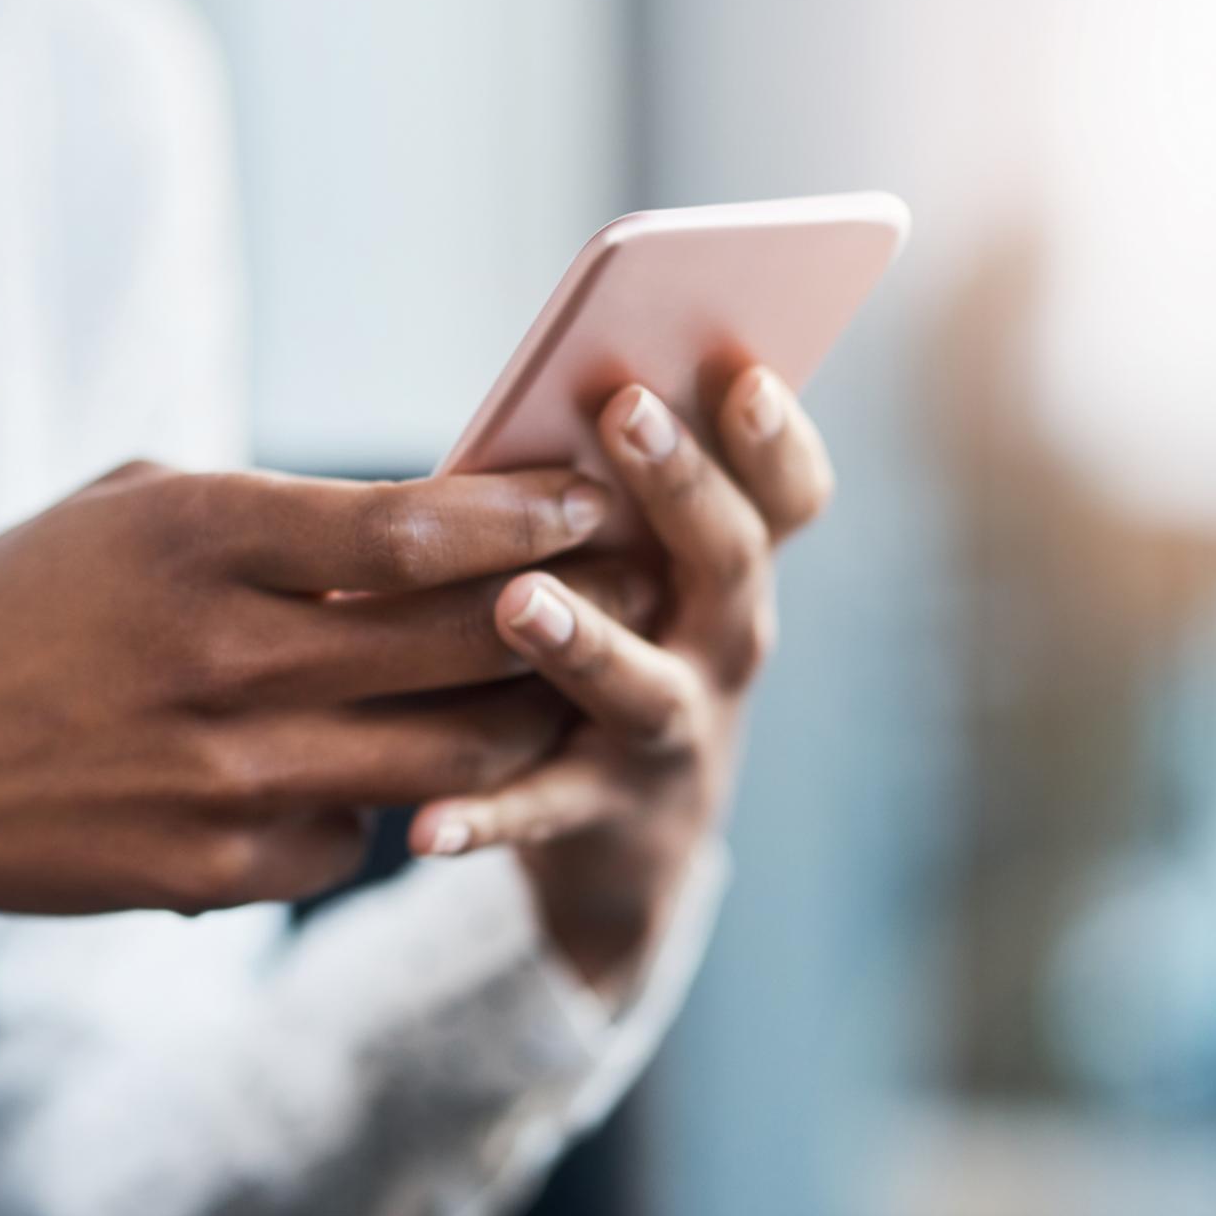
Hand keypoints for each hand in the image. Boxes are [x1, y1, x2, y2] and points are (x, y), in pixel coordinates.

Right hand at [0, 460, 626, 1041]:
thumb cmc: (16, 613)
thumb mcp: (124, 511)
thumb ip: (271, 510)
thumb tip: (428, 516)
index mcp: (196, 539)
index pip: (411, 527)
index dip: (523, 513)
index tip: (592, 500)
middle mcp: (224, 658)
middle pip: (461, 641)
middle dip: (572, 609)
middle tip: (636, 585)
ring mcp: (227, 778)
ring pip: (449, 757)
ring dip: (525, 718)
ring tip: (568, 683)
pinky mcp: (220, 872)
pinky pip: (363, 839)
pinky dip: (396, 805)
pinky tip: (398, 771)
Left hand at [406, 368, 834, 999]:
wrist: (634, 842)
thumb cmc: (616, 645)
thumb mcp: (639, 569)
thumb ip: (609, 494)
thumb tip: (547, 383)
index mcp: (730, 569)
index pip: (789, 497)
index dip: (777, 438)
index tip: (747, 373)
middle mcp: (723, 646)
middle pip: (727, 563)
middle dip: (683, 485)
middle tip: (629, 411)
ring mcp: (671, 734)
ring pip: (642, 687)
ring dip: (584, 641)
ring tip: (518, 600)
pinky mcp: (600, 813)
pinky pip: (541, 812)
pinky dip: (487, 817)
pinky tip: (427, 824)